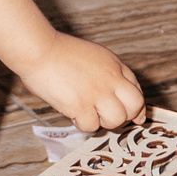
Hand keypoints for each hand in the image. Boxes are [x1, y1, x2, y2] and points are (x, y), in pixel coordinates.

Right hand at [14, 33, 144, 131]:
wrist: (39, 50)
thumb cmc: (61, 54)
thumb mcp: (95, 56)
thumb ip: (110, 74)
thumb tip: (119, 100)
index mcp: (114, 66)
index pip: (137, 91)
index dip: (135, 107)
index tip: (130, 115)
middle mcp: (110, 79)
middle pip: (134, 107)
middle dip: (125, 116)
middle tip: (107, 115)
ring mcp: (96, 93)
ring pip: (116, 120)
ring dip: (103, 121)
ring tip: (88, 113)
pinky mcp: (80, 105)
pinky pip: (91, 125)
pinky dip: (82, 123)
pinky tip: (73, 112)